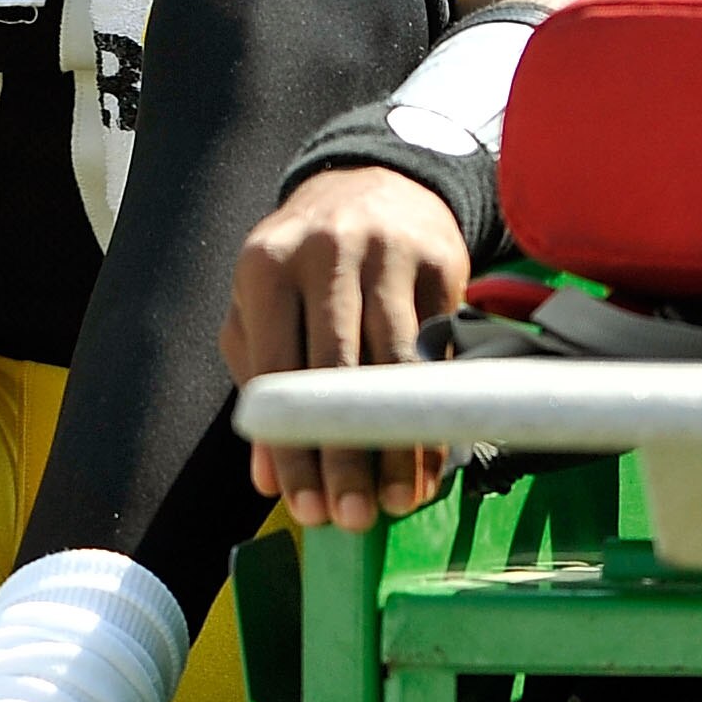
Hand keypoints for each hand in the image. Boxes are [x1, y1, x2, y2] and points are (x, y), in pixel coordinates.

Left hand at [222, 164, 460, 532]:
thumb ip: (258, 384)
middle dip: (346, 454)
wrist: (373, 183)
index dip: (292, 447)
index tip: (306, 507)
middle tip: (353, 518)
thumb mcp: (262, 309)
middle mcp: (327, 252)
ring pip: (397, 365)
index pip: (277, 372)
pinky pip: (440, 351)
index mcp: (267, 265)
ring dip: (399, 443)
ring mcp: (389, 254)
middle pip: (338, 371)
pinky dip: (435, 412)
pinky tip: (430, 460)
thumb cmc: (304, 264)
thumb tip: (268, 476)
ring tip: (396, 502)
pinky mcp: (442, 262)